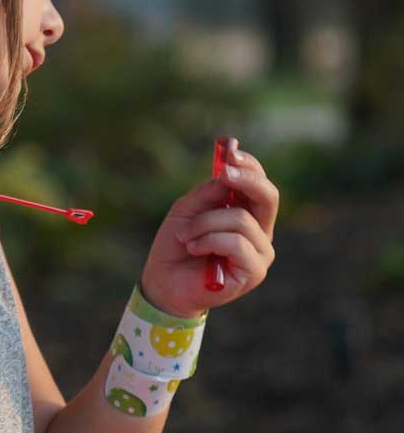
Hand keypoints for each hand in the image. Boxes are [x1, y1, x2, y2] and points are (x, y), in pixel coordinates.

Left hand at [140, 145, 278, 316]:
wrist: (163, 282)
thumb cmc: (176, 245)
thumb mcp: (186, 211)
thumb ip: (207, 193)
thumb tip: (226, 172)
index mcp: (247, 213)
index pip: (259, 183)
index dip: (248, 165)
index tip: (229, 150)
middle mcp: (259, 231)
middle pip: (268, 196)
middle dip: (245, 179)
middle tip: (223, 173)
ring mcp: (260, 252)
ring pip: (241, 219)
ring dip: (205, 223)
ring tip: (185, 236)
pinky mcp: (254, 271)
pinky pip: (236, 242)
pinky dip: (209, 240)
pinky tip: (194, 248)